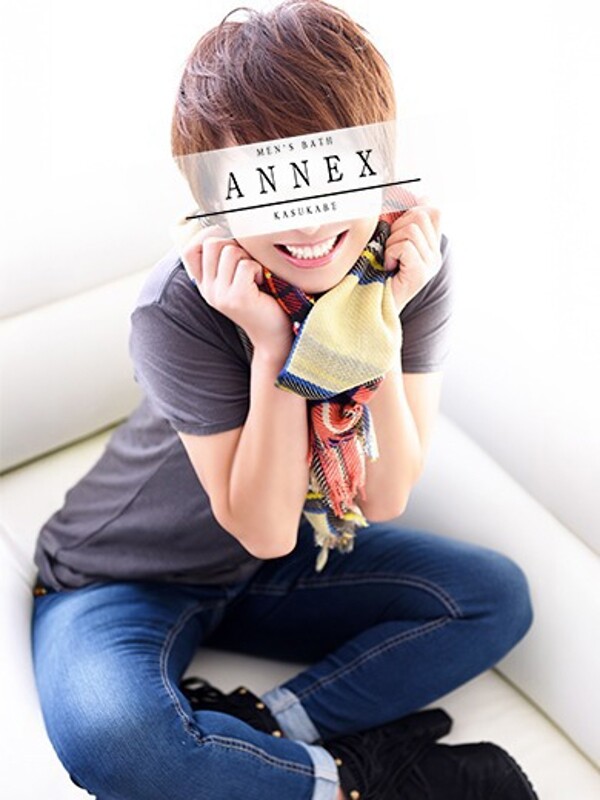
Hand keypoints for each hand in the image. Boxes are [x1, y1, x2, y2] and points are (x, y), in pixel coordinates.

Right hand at [181, 224, 292, 357]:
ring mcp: (221, 295)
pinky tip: (262, 283)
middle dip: (234, 244)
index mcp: (205, 284)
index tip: (228, 238)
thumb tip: (228, 225)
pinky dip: (259, 269)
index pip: (190, 249)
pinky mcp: (237, 298)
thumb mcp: (238, 279)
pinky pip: (246, 265)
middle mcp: (208, 289)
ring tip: (256, 275)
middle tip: (248, 261)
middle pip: (211, 243)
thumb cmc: (261, 301)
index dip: (207, 235)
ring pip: (230, 251)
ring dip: (248, 258)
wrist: (273, 336)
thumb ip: (227, 259)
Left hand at [383, 195, 442, 313]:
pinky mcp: (422, 274)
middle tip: (389, 249)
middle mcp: (435, 252)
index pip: (432, 208)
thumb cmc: (375, 273)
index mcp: (430, 243)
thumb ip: (396, 222)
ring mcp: (431, 263)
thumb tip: (399, 194)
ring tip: (388, 259)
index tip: (394, 225)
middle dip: (397, 227)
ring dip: (391, 242)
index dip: (412, 208)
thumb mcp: (387, 241)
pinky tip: (388, 267)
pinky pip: (405, 246)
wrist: (370, 307)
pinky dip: (391, 253)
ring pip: (411, 229)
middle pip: (421, 213)